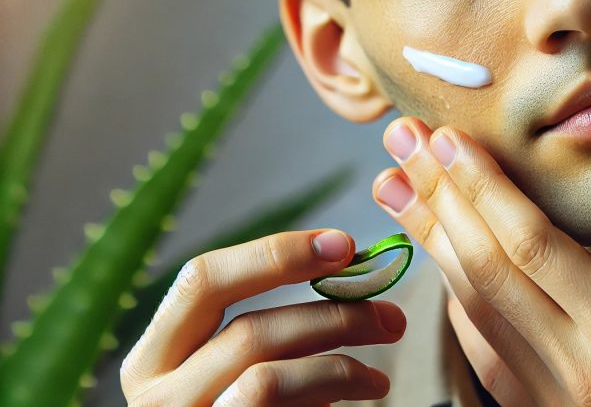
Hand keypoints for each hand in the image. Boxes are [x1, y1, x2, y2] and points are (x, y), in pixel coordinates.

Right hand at [119, 230, 406, 405]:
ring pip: (267, 376)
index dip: (274, 253)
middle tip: (391, 315)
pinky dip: (333, 390)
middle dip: (332, 314)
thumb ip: (274, 326)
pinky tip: (366, 389)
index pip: (201, 279)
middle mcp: (156, 396)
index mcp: (153, 357)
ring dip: (339, 366)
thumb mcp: (240, 367)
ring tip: (382, 369)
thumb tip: (346, 264)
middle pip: (248, 331)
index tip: (344, 245)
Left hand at [373, 117, 590, 406]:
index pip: (535, 246)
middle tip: (399, 139)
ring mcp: (554, 402)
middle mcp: (577, 369)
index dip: (484, 188)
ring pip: (472, 311)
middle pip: (486, 268)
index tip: (448, 138)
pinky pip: (484, 359)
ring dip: (431, 243)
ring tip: (393, 191)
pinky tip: (440, 276)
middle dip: (438, 196)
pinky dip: (454, 307)